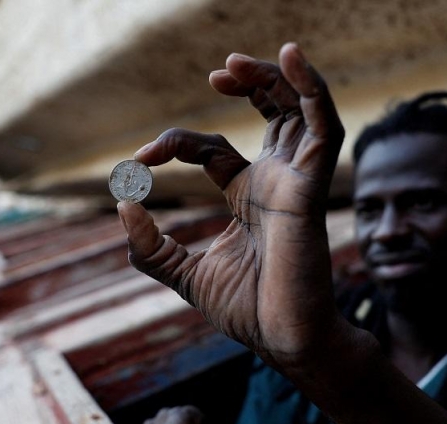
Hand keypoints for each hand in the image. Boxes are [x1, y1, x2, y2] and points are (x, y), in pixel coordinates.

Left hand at [118, 43, 345, 367]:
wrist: (280, 340)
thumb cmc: (245, 309)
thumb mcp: (182, 273)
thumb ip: (149, 245)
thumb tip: (122, 202)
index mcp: (247, 194)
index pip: (211, 147)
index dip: (174, 143)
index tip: (138, 161)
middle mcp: (274, 180)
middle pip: (271, 112)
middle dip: (249, 83)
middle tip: (219, 73)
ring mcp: (296, 182)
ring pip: (300, 111)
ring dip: (277, 77)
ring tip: (239, 62)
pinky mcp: (312, 189)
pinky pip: (323, 130)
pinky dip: (312, 92)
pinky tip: (292, 60)